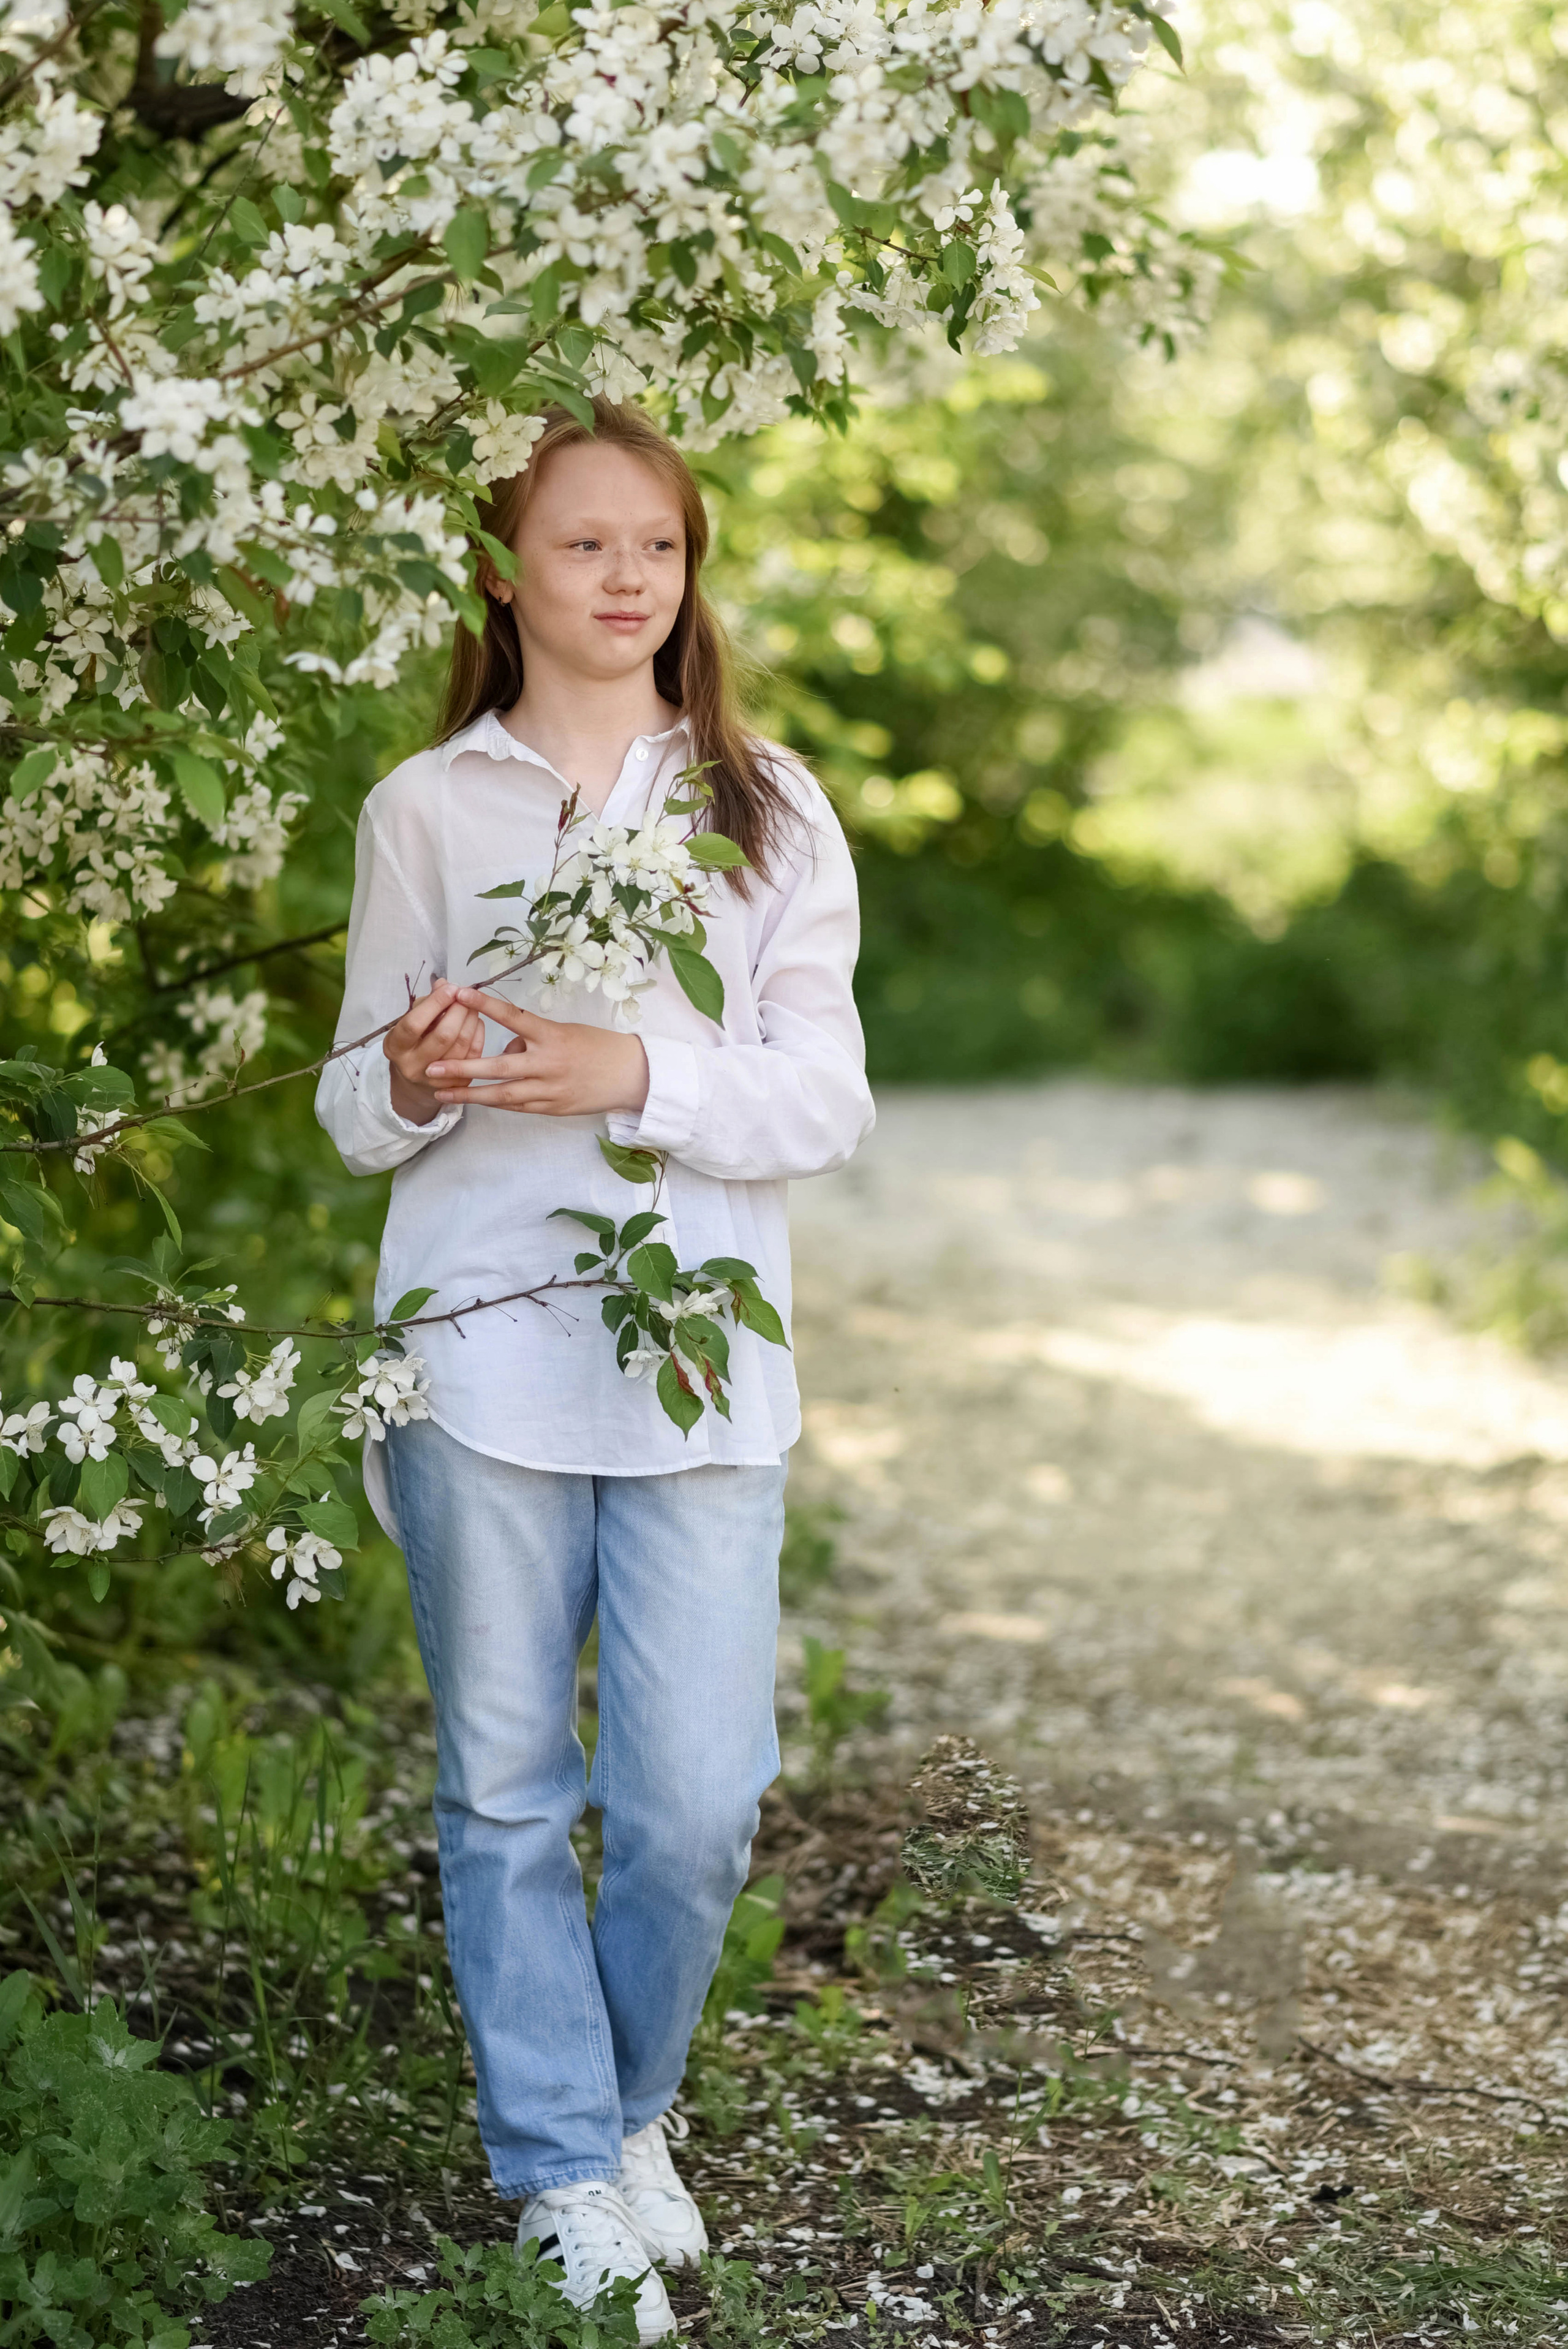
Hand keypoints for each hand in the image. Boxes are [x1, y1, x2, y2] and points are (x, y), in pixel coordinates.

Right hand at [383, 980, 485, 1125]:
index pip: (414, 1024)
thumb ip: (426, 1003)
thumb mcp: (410, 1021)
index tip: (451, 988)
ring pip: (462, 1045)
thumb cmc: (413, 1042)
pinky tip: (477, 1021)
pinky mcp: (456, 1085)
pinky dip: (478, 1033)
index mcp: (396, 1047)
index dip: (435, 1003)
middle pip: (443, 1036)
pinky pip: (474, 1054)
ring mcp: (436, 1079)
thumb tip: (444, 984)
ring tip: (472, 1005)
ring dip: (471, 1019)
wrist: (415, 1080)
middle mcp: (413, 1066)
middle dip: (458, 1011)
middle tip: (465, 995)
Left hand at [429, 988, 649, 1118]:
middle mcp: (548, 1063)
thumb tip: (508, 1048)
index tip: (459, 993)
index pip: (513, 1016)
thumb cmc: (597, 1046)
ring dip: (469, 1095)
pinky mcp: (552, 1108)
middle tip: (431, 1068)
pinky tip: (475, 1101)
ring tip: (441, 1093)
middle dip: (463, 1068)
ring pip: (502, 1095)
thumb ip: (532, 1039)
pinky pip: (516, 1106)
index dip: (485, 1005)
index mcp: (552, 1035)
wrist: (631, 1075)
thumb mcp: (565, 1031)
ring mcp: (549, 1089)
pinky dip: (495, 1102)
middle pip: (498, 1067)